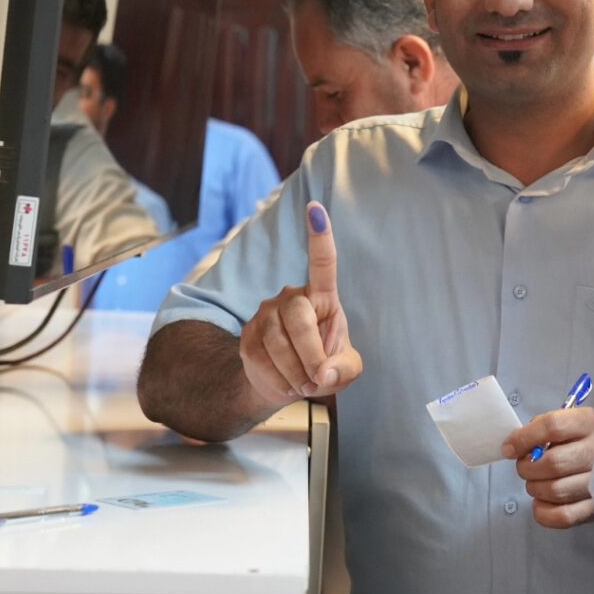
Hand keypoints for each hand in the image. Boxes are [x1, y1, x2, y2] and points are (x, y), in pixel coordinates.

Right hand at [239, 201, 362, 405]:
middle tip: (318, 378)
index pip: (323, 263)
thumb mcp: (346, 369)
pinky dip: (279, 380)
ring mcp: (266, 313)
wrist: (287, 384)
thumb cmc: (324, 366)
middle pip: (298, 316)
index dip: (320, 236)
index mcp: (323, 297)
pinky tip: (286, 383)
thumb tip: (325, 372)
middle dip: (310, 353)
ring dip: (296, 371)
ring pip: (278, 342)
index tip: (316, 209)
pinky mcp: (247, 335)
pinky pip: (261, 358)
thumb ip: (345, 369)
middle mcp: (292, 297)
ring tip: (304, 381)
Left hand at [503, 406, 593, 527]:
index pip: (552, 426)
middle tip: (524, 465)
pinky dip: (543, 512)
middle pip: (552, 463)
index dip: (524, 438)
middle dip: (527, 467)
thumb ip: (542, 426)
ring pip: (555, 491)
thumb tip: (514, 445)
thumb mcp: (568, 418)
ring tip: (535, 481)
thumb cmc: (582, 434)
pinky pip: (564, 517)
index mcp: (588, 422)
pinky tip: (541, 501)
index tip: (509, 448)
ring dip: (534, 488)